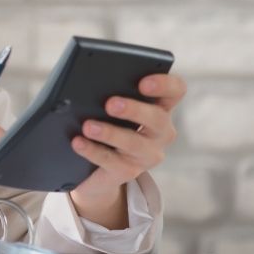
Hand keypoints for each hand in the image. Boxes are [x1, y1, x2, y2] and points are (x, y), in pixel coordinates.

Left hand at [68, 72, 186, 225]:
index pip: (175, 91)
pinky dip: (93, 150)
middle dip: (134, 110)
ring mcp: (147, 154)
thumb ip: (110, 92)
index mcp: (160, 107)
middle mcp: (160, 132)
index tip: (143, 83)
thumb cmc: (107, 123)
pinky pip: (111, 161)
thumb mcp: (112, 108)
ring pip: (134, 143)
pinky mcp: (128, 171)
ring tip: (88, 126)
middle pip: (157, 118)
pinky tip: (78, 142)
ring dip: (110, 133)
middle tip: (111, 104)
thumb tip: (88, 83)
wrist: (94, 167)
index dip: (164, 85)